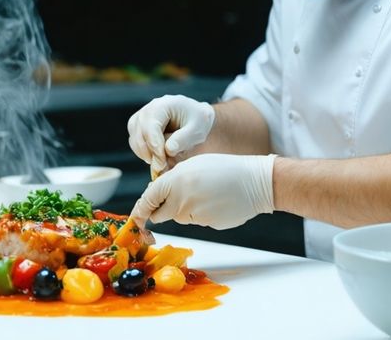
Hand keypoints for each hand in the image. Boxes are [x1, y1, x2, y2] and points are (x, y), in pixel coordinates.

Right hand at [126, 95, 215, 173]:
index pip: (151, 126)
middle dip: (149, 152)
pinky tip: (155, 158)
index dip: (154, 146)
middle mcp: (149, 108)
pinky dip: (142, 151)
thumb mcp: (197, 130)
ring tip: (159, 163)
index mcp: (163, 104)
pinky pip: (134, 140)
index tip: (162, 162)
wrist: (196, 117)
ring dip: (144, 153)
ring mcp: (142, 116)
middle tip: (161, 167)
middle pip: (140, 132)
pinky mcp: (139, 125)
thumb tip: (167, 149)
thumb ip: (183, 139)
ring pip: (134, 137)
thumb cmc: (198, 122)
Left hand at [130, 153, 275, 229]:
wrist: (255, 182)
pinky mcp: (207, 224)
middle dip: (163, 210)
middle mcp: (182, 199)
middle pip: (160, 214)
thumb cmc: (224, 169)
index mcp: (175, 180)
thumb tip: (156, 193)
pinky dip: (201, 214)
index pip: (148, 199)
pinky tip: (215, 202)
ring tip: (205, 193)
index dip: (140, 211)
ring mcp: (195, 214)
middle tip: (179, 198)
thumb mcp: (192, 166)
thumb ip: (171, 179)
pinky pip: (196, 221)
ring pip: (180, 217)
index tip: (135, 218)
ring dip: (185, 210)